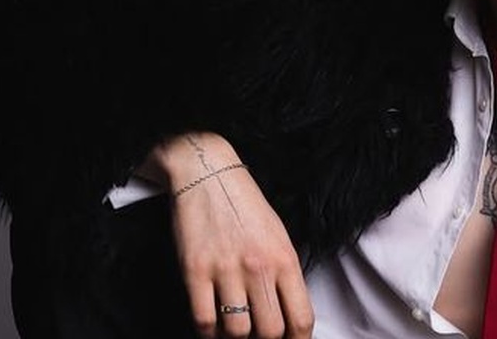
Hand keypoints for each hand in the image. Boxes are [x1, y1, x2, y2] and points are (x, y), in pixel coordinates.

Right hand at [152, 132, 313, 338]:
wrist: (209, 175)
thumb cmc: (246, 208)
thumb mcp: (279, 237)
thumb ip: (285, 276)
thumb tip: (288, 317)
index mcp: (285, 260)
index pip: (301, 319)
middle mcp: (259, 267)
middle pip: (270, 333)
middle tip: (257, 334)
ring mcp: (226, 270)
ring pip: (236, 333)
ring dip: (235, 338)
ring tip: (233, 329)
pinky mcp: (195, 271)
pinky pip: (203, 321)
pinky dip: (207, 333)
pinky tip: (211, 326)